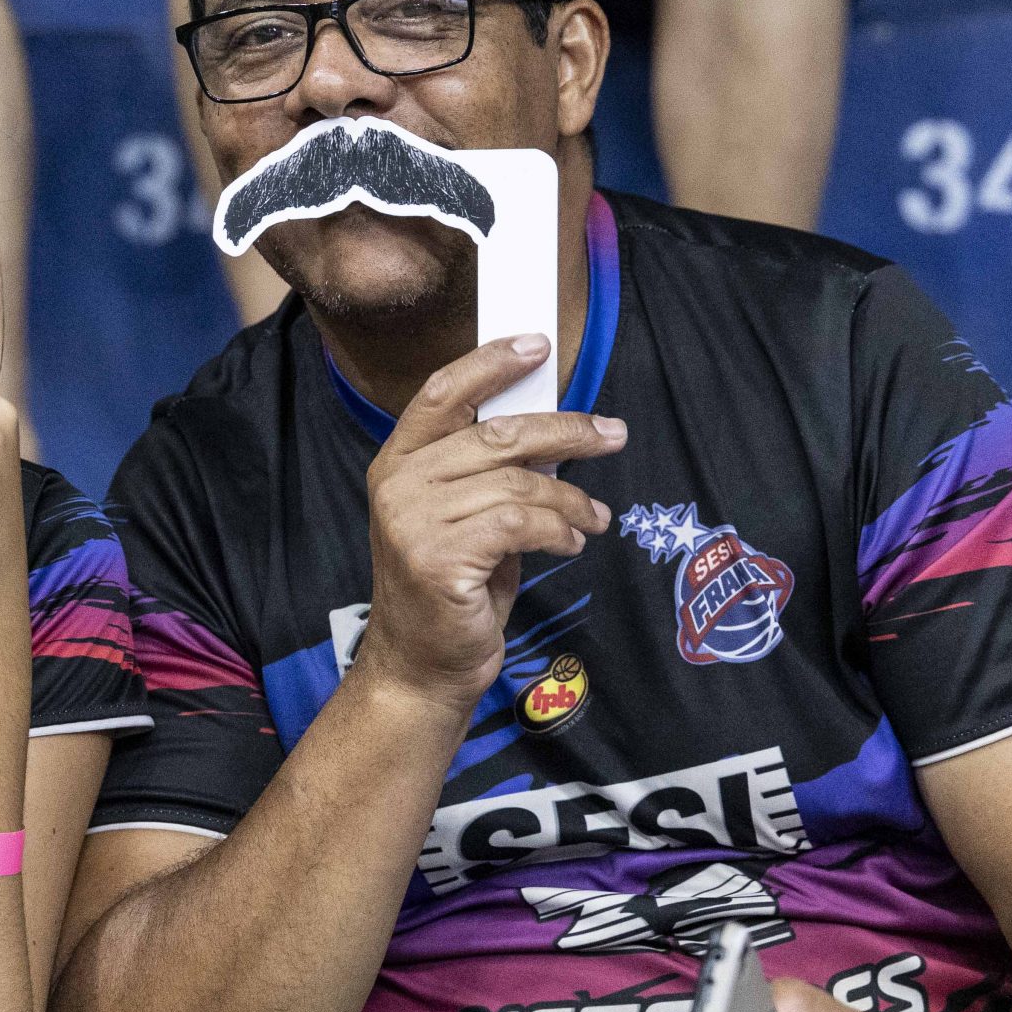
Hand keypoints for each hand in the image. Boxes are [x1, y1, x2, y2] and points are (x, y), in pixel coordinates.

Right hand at [354, 335, 625, 712]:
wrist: (423, 666)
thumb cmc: (453, 590)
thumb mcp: (467, 516)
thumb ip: (491, 471)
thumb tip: (554, 429)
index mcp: (398, 462)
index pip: (442, 392)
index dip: (491, 362)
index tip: (538, 346)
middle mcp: (398, 484)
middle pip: (496, 432)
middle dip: (566, 430)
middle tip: (612, 435)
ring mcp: (412, 521)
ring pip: (518, 481)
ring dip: (572, 500)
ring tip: (592, 520)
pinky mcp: (437, 558)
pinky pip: (521, 523)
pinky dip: (559, 531)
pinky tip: (570, 544)